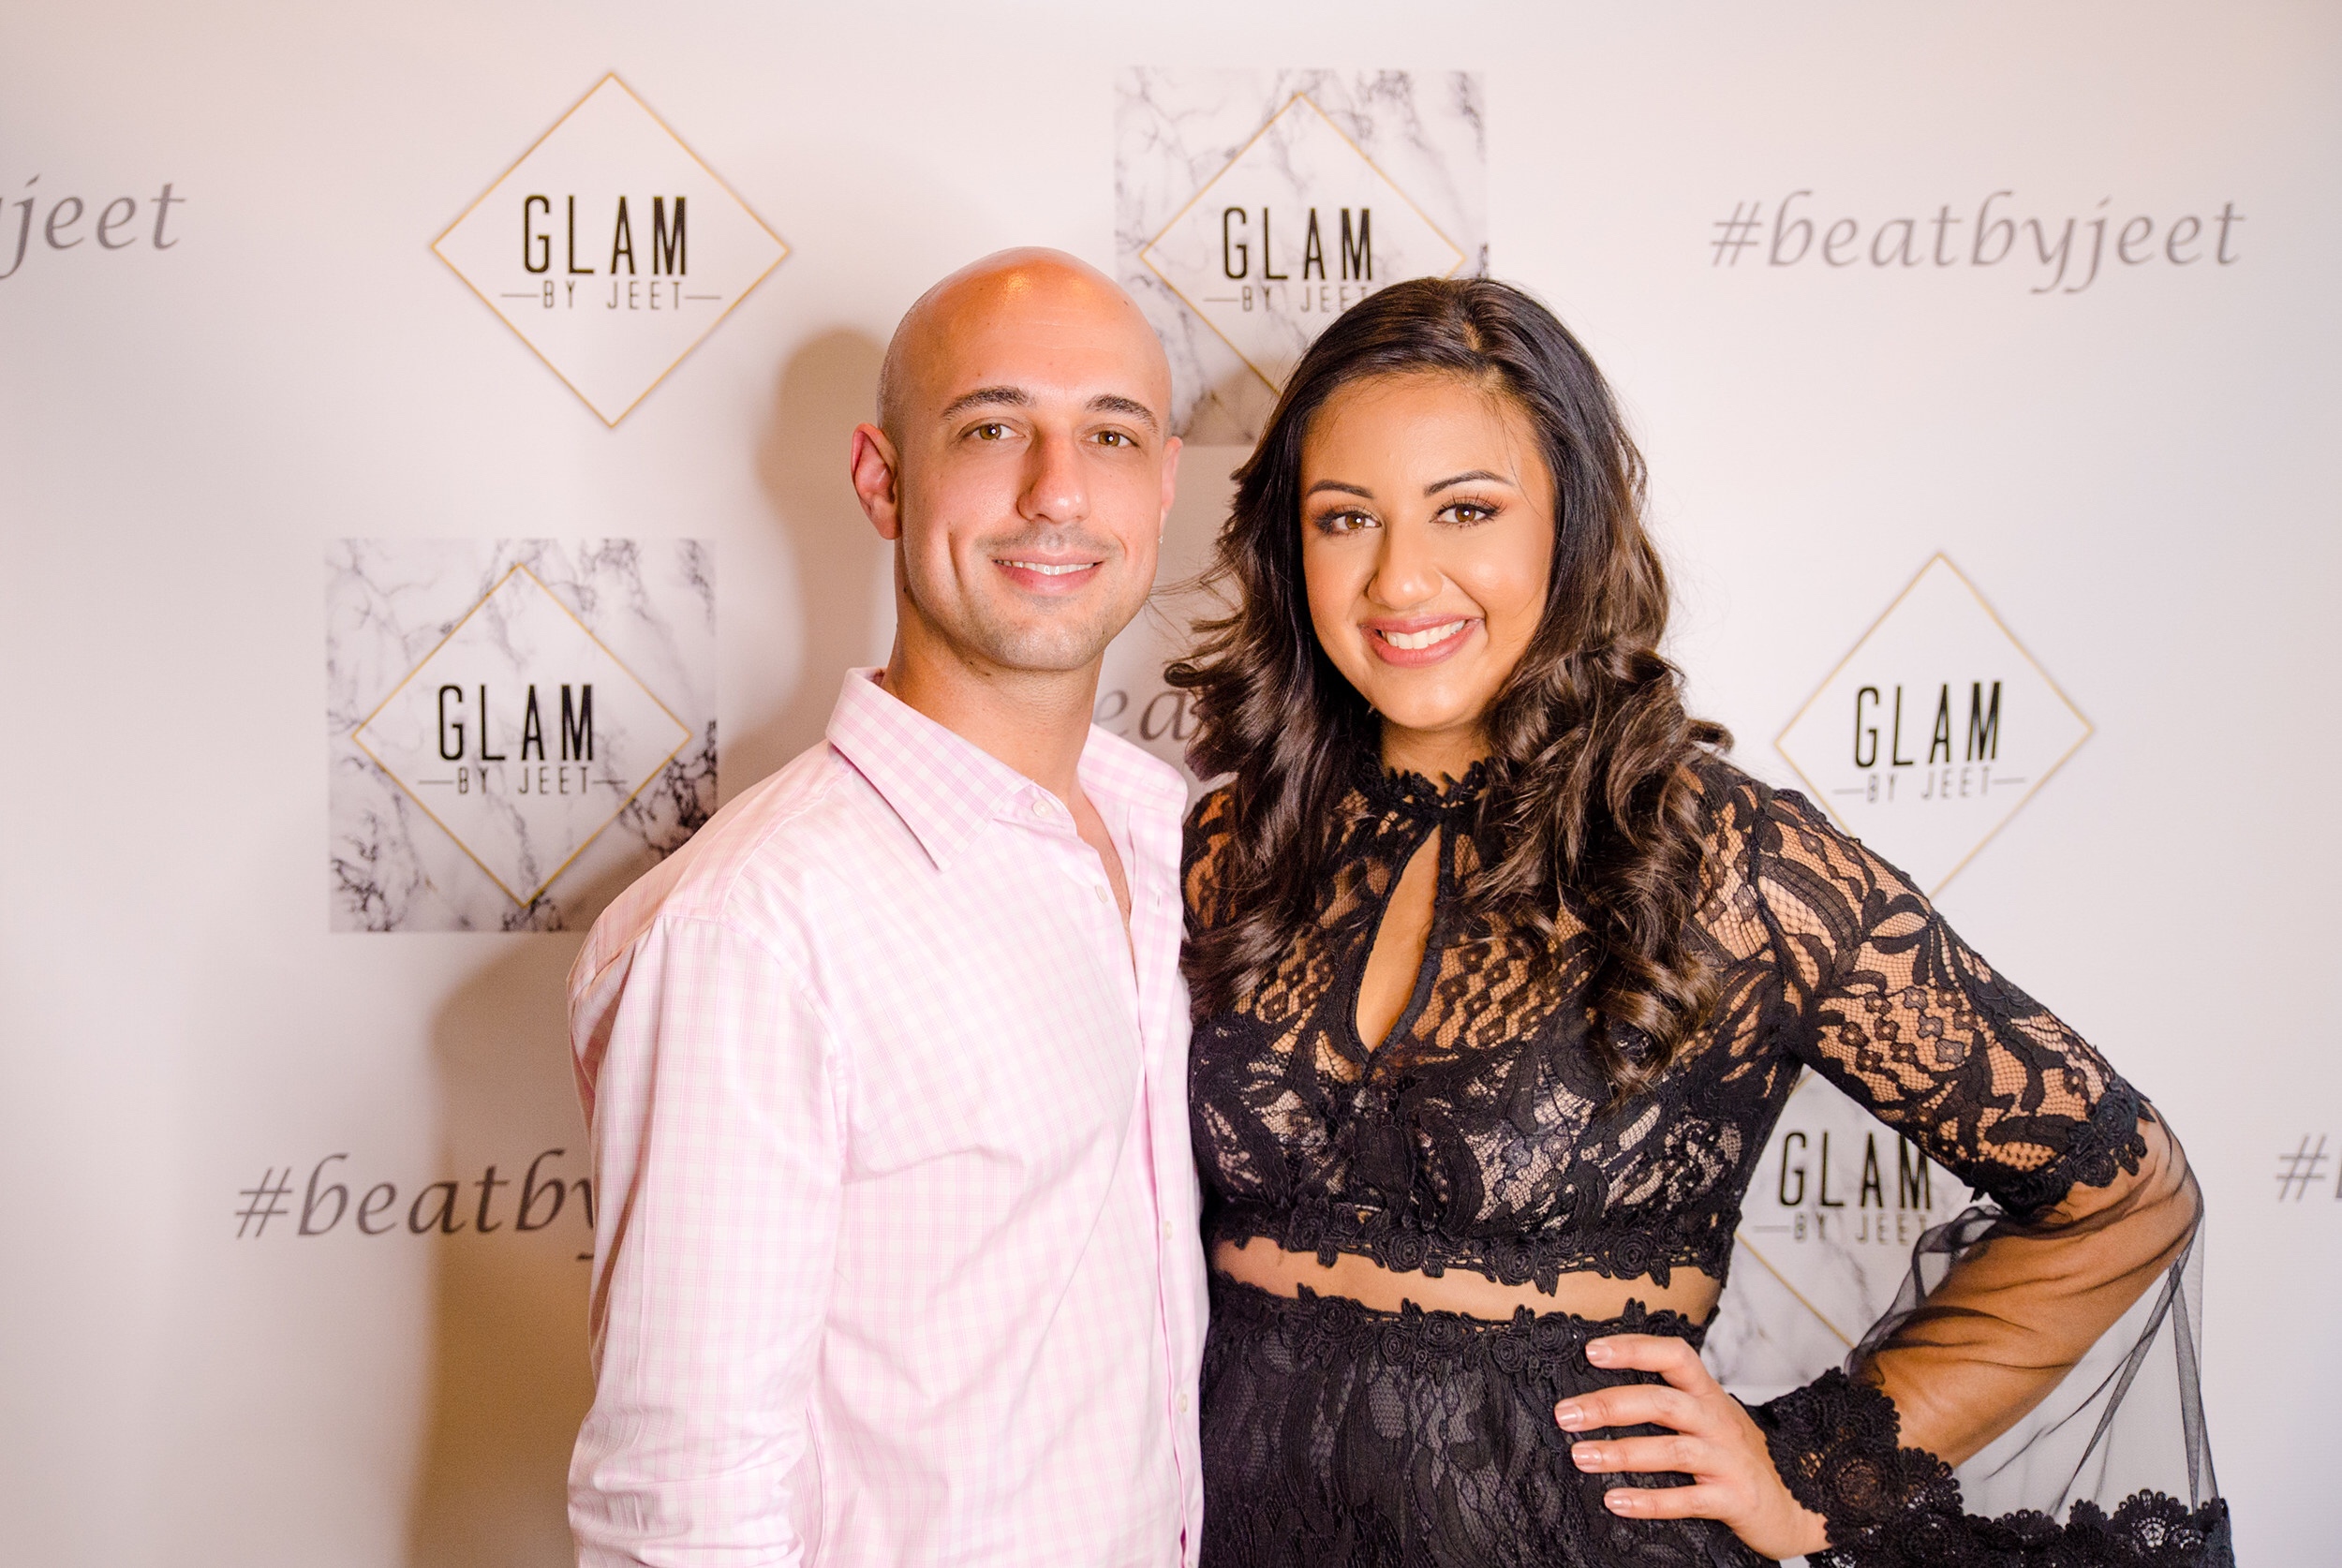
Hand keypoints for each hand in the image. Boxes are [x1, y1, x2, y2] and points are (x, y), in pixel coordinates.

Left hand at [1554, 1333, 1829, 1560]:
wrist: (1802, 1502)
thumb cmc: (1739, 1456)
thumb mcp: (1711, 1418)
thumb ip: (1671, 1402)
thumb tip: (1602, 1395)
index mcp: (1709, 1395)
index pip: (1675, 1356)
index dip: (1635, 1348)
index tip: (1591, 1350)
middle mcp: (1718, 1421)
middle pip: (1663, 1402)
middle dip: (1610, 1405)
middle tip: (1566, 1414)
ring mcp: (1728, 1461)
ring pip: (1672, 1450)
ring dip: (1622, 1452)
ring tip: (1580, 1456)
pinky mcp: (1734, 1500)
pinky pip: (1688, 1500)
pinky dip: (1650, 1501)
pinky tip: (1616, 1501)